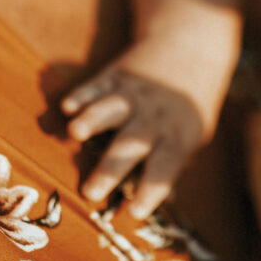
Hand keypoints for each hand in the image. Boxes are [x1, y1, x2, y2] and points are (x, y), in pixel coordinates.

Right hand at [62, 43, 215, 218]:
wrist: (189, 48)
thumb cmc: (187, 106)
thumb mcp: (192, 136)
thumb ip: (169, 166)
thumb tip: (148, 204)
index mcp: (176, 137)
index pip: (165, 167)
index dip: (151, 189)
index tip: (135, 212)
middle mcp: (154, 117)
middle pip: (133, 144)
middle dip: (112, 168)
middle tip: (91, 192)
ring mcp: (133, 95)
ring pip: (112, 109)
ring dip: (94, 120)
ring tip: (76, 133)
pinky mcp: (115, 75)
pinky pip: (96, 86)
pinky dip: (82, 95)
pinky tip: (68, 107)